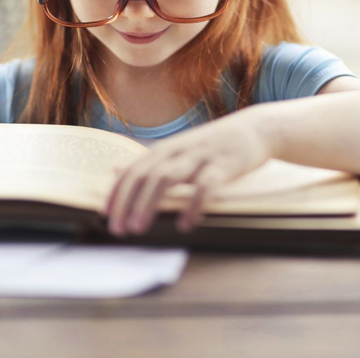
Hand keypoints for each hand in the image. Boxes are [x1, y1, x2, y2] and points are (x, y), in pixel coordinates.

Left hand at [103, 109, 271, 235]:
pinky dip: (192, 205)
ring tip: (139, 228)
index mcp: (165, 149)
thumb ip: (149, 162)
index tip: (105, 216)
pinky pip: (205, 186)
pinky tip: (186, 224)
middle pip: (143, 175)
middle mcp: (177, 150)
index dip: (117, 192)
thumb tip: (116, 170)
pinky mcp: (223, 165)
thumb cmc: (213, 145)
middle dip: (127, 202)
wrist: (254, 129)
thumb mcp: (178, 149)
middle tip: (117, 229)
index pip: (133, 170)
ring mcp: (199, 156)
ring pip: (166, 177)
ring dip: (149, 203)